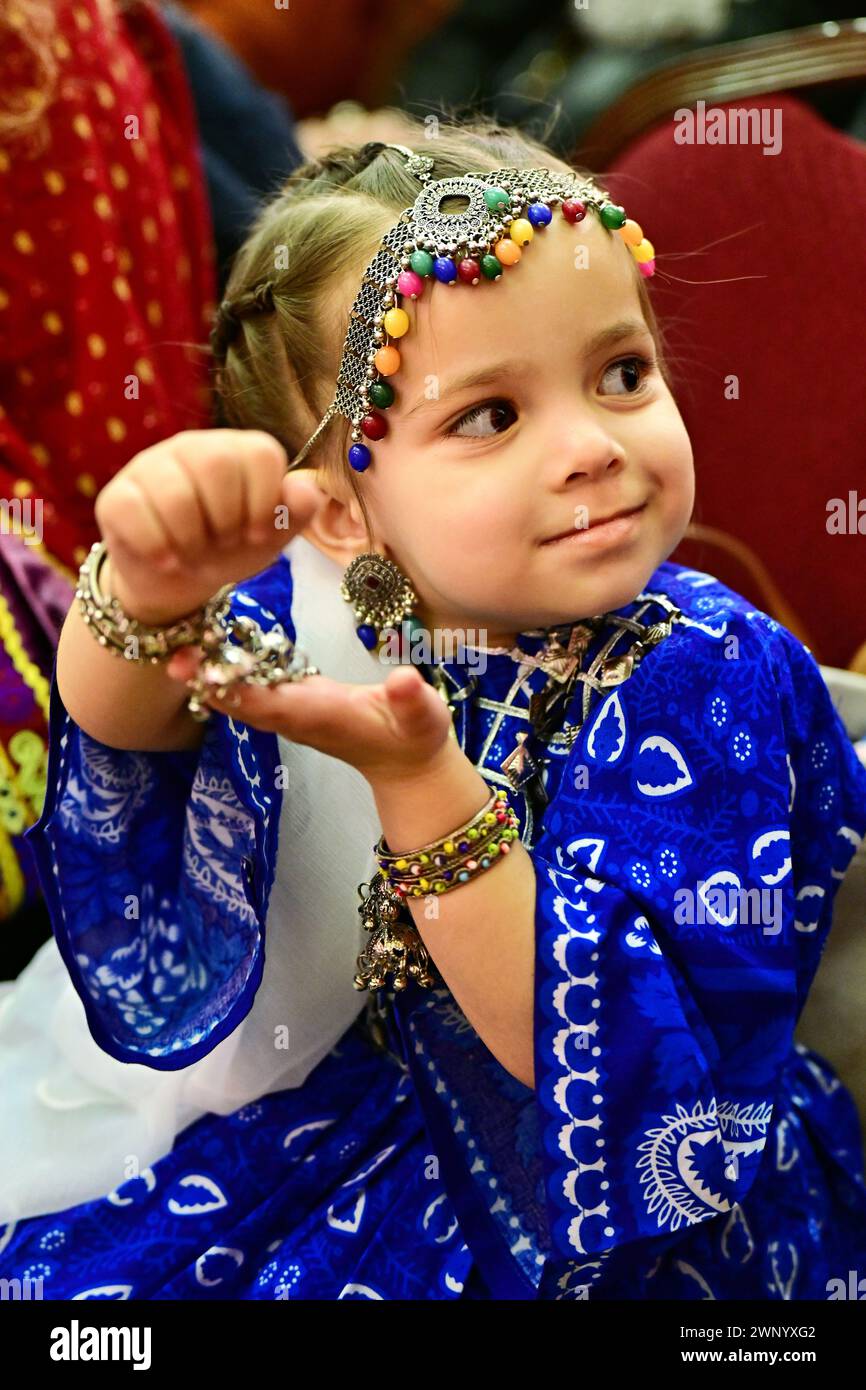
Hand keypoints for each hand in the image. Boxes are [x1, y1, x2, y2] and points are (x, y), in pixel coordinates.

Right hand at [94, 429, 323, 625]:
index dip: (263, 502)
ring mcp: (150, 466)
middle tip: (222, 542)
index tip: (255, 533)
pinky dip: (158, 547)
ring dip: (192, 539)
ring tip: (193, 554)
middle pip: (216, 463)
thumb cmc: (228, 548)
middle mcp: (192, 447)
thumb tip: (308, 491)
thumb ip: (294, 513)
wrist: (177, 579)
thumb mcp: (269, 537)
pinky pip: (135, 512)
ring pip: (174, 492)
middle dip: (226, 518)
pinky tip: (167, 560)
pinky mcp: (116, 496)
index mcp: (236, 450)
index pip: (261, 453)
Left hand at [165, 647, 454, 786]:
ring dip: (211, 673)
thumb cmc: (416, 738)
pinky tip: (211, 642)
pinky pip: (252, 688)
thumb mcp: (423, 717)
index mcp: (319, 715)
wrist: (407, 766)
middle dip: (207, 680)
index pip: (268, 702)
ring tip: (179, 641)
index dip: (234, 687)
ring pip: (242, 694)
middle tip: (171, 652)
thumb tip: (404, 681)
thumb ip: (412, 701)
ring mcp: (291, 712)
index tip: (201, 672)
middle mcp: (295, 716)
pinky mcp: (293, 702)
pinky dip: (230, 668)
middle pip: (241, 700)